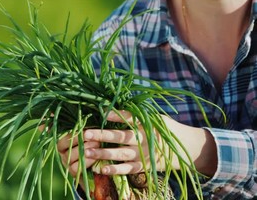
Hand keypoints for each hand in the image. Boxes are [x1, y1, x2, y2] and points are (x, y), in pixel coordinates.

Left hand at [57, 110, 217, 176]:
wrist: (187, 148)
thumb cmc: (165, 128)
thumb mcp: (154, 117)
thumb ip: (136, 113)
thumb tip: (113, 102)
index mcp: (147, 123)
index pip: (130, 117)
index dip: (116, 115)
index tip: (102, 112)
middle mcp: (144, 139)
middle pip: (121, 137)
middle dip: (102, 135)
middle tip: (86, 133)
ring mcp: (144, 154)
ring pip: (121, 154)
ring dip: (103, 153)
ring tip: (87, 151)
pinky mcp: (144, 166)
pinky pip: (127, 169)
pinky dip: (115, 170)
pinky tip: (100, 169)